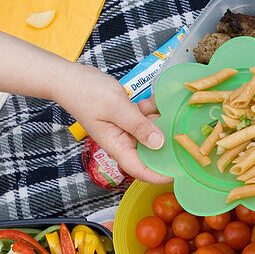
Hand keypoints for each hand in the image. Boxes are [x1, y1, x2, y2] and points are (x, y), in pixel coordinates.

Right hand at [53, 64, 170, 184]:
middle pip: (150, 152)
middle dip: (167, 144)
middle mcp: (123, 141)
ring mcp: (126, 129)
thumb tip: (159, 144)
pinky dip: (152, 109)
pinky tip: (155, 99)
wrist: (70, 78)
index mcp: (117, 146)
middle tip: (184, 133)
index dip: (160, 175)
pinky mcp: (128, 117)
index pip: (140, 170)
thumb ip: (138, 125)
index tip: (179, 173)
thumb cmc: (86, 93)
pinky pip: (146, 118)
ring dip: (160, 121)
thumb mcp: (117, 108)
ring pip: (151, 132)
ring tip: (166, 108)